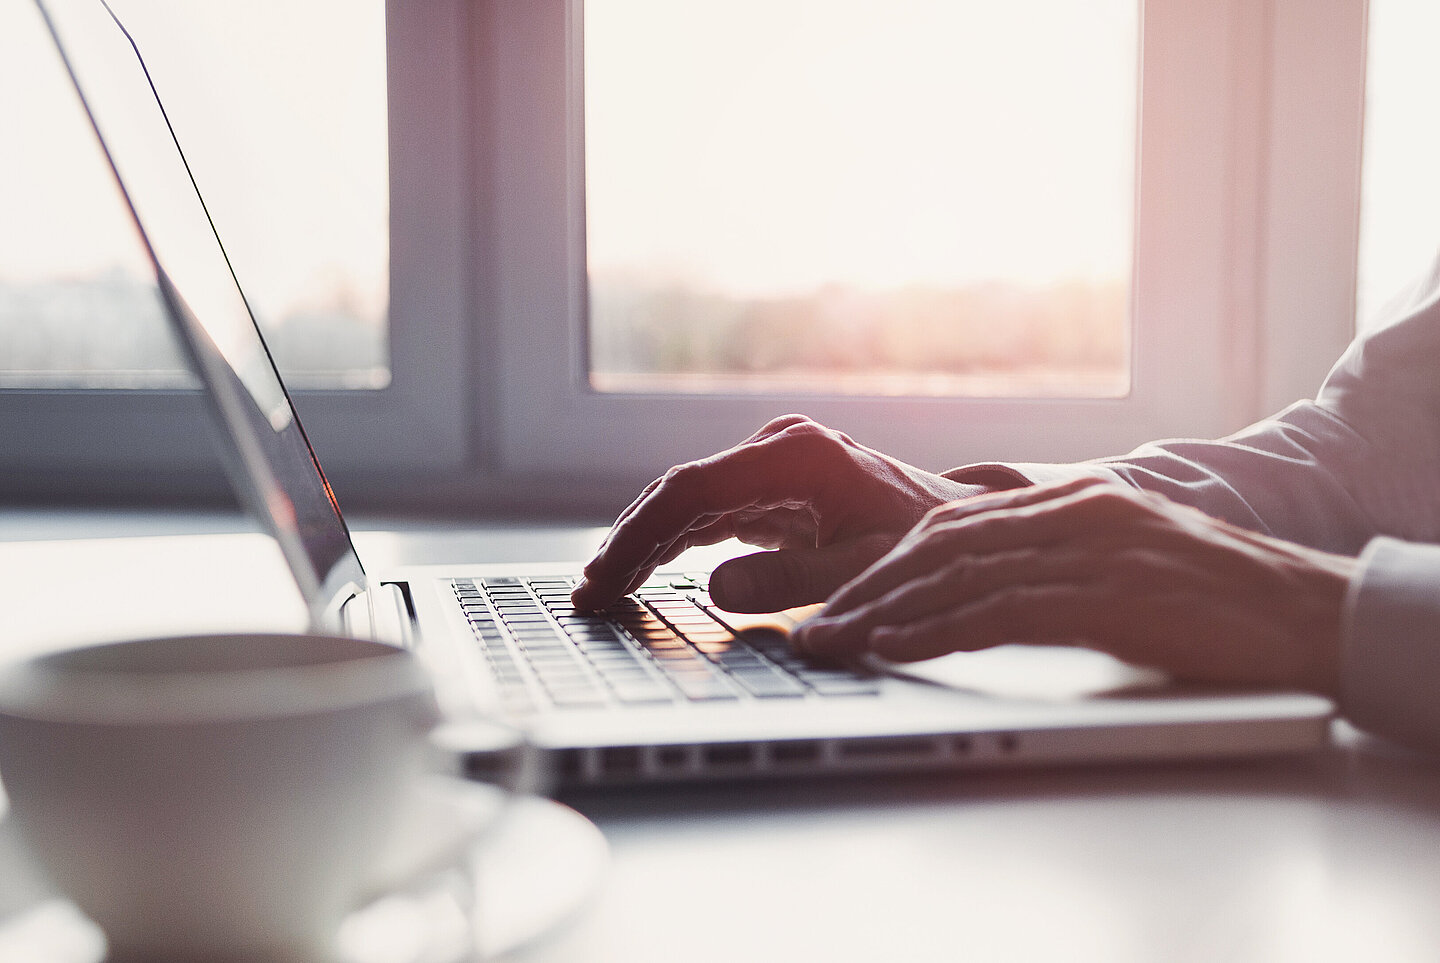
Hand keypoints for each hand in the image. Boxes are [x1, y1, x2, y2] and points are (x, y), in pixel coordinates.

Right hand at [571, 415, 993, 612]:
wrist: (961, 531)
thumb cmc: (924, 550)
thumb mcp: (864, 572)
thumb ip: (793, 582)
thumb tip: (717, 588)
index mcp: (797, 457)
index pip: (693, 490)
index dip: (640, 536)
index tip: (606, 578)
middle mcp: (777, 451)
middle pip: (679, 494)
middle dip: (629, 544)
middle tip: (588, 597)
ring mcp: (771, 466)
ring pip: (686, 504)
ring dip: (643, 546)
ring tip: (601, 592)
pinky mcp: (771, 489)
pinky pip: (707, 515)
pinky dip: (672, 545)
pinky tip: (640, 574)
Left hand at [793, 477, 1357, 694]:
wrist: (1305, 610)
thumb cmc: (1212, 598)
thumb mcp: (1118, 562)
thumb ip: (1051, 564)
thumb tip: (977, 594)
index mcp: (1069, 499)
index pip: (951, 526)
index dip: (884, 564)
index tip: (836, 600)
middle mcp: (1068, 509)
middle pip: (938, 543)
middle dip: (865, 587)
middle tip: (813, 626)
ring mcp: (1087, 545)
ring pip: (956, 572)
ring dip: (884, 612)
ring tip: (833, 642)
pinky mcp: (1106, 589)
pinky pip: (1000, 608)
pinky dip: (938, 629)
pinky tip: (896, 647)